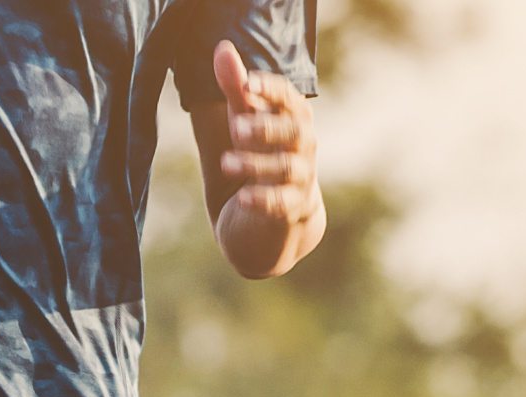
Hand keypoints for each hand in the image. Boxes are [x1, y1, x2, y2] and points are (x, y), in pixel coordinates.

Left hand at [212, 40, 318, 227]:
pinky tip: (241, 198)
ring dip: (255, 163)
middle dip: (265, 127)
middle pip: (293, 131)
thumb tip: (222, 48)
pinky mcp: (293, 208)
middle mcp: (304, 145)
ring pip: (285, 167)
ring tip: (225, 162)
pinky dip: (262, 199)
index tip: (247, 83)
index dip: (270, 90)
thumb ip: (235, 90)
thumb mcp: (243, 121)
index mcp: (294, 118)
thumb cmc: (260, 156)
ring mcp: (302, 177)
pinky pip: (281, 203)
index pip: (289, 98)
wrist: (275, 218)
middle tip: (236, 128)